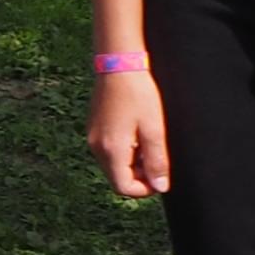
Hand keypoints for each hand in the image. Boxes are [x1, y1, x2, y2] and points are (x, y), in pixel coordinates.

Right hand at [88, 67, 170, 199]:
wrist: (118, 65)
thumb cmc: (138, 94)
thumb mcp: (154, 129)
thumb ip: (157, 160)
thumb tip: (160, 187)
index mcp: (111, 150)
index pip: (124, 187)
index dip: (144, 189)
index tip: (160, 177)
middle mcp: (97, 148)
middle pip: (117, 178)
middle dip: (139, 176)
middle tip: (157, 157)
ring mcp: (93, 138)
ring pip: (113, 165)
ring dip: (132, 163)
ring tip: (149, 142)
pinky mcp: (94, 129)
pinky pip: (109, 151)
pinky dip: (124, 151)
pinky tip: (137, 133)